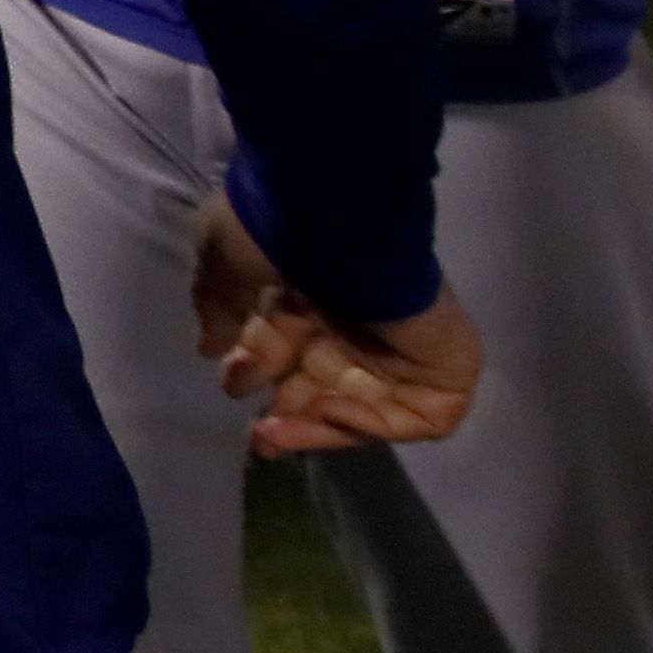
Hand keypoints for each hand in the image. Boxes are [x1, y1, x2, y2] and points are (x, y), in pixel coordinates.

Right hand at [191, 196, 483, 455]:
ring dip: (316, 428)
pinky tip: (330, 408)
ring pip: (362, 408)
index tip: (231, 389)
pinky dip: (369, 424)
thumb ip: (218, 307)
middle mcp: (356, 320)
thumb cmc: (278, 232)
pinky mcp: (442, 369)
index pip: (289, 348)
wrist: (340, 218)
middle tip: (258, 433)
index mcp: (313, 292)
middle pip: (322, 385)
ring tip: (275, 434)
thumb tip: (210, 349)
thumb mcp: (223, 260)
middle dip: (286, 413)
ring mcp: (401, 346)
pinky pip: (411, 417)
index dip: (258, 373)